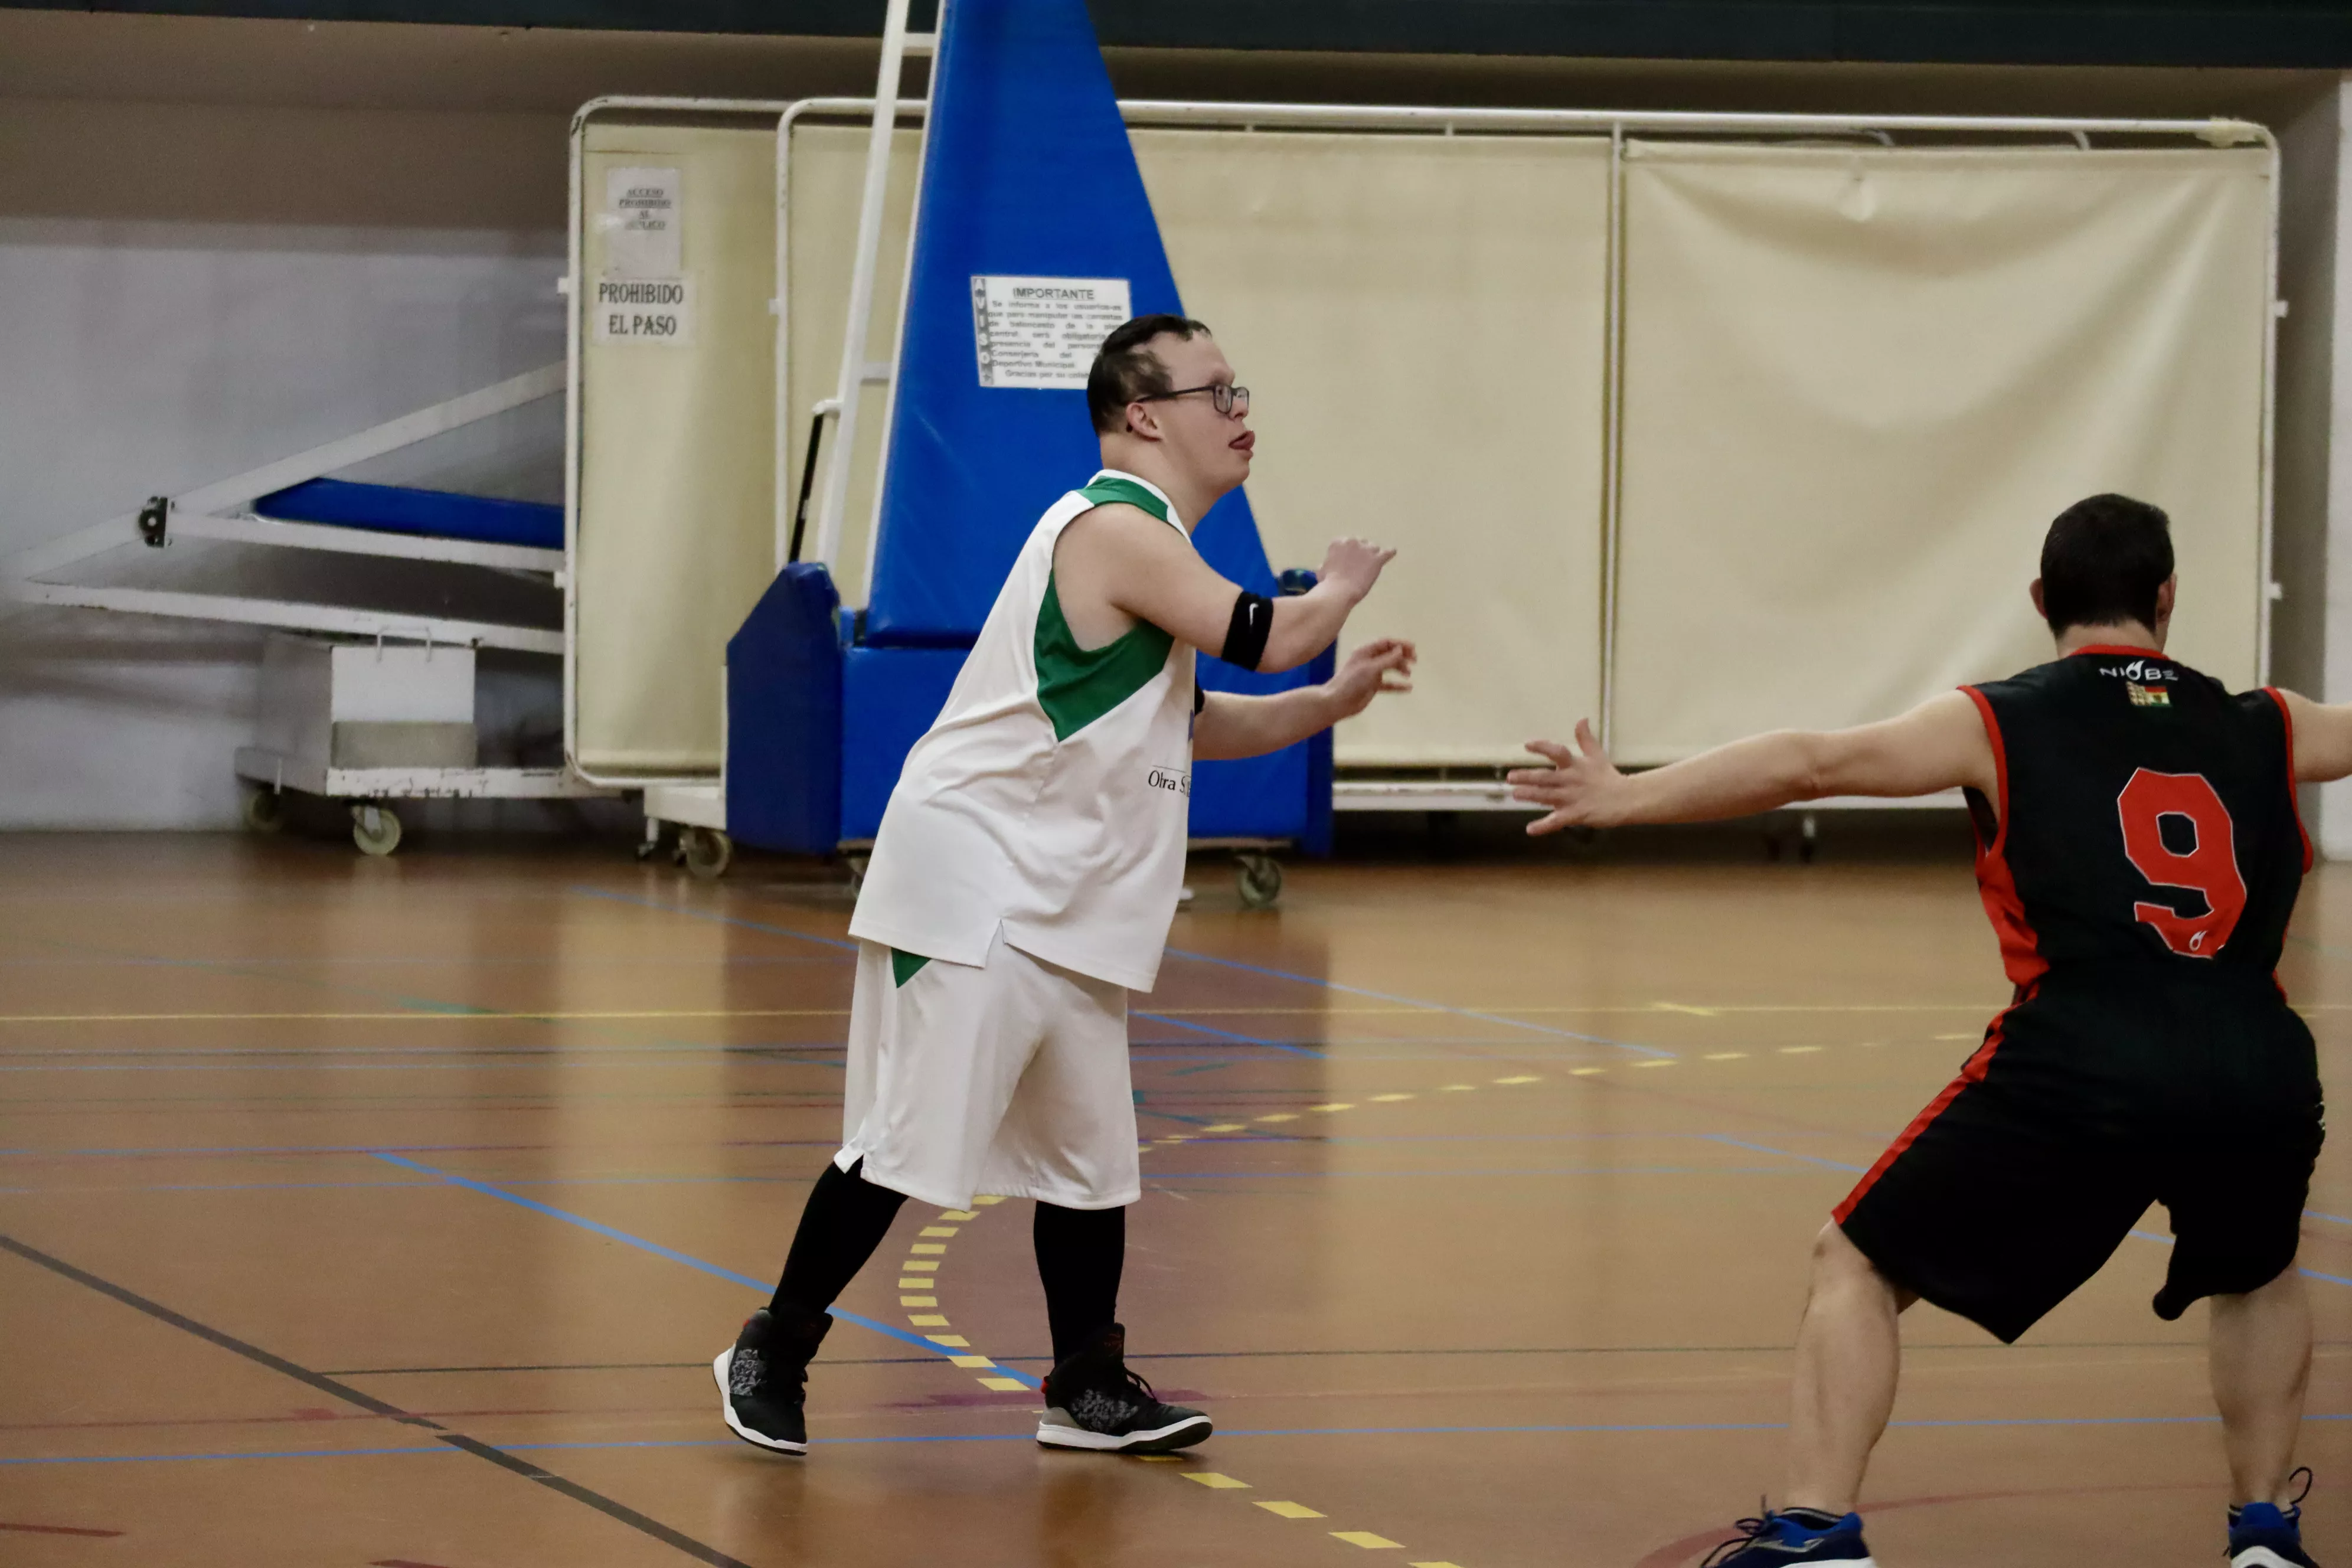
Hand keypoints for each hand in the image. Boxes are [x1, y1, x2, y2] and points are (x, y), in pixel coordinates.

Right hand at [1318, 537, 1396, 602]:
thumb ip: (1326, 565)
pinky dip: (1390, 552)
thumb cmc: (1328, 584)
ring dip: (1372, 556)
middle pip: (1361, 543)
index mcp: (1338, 542)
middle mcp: (1352, 541)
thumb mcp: (1321, 571)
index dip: (1348, 554)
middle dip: (1361, 553)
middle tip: (1359, 566)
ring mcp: (1366, 549)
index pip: (1346, 543)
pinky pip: (1387, 552)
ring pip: (1373, 548)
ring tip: (1370, 567)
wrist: (1339, 591)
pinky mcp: (1377, 558)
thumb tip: (1324, 566)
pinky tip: (1392, 552)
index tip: (1347, 562)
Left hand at [1324, 638, 1415, 718]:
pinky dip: (1398, 685)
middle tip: (1414, 661)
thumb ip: (1388, 659)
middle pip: (1389, 654)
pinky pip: (1388, 684)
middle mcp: (1368, 660)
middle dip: (1403, 656)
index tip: (1413, 649)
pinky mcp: (1372, 686)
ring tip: (1408, 674)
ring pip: (1390, 668)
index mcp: (1365, 651)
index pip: (1386, 643)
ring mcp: (1371, 673)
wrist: (1338, 702)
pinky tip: (1409, 688)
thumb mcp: (1371, 669)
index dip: (1400, 644)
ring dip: (1400, 669)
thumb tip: (1401, 649)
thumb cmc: (1352, 682)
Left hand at [1506, 720, 1625, 834]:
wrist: (1627, 800)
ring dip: (1530, 795)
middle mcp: (1571, 780)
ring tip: (1515, 794)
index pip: (1557, 752)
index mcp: (1575, 765)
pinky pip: (1556, 821)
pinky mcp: (1576, 815)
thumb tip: (1582, 719)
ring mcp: (1572, 798)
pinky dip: (1543, 826)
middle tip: (1510, 777)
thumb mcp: (1597, 755)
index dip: (1542, 747)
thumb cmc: (1608, 777)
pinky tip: (1530, 829)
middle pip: (1545, 777)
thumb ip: (1586, 739)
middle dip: (1527, 777)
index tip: (1527, 745)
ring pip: (1546, 796)